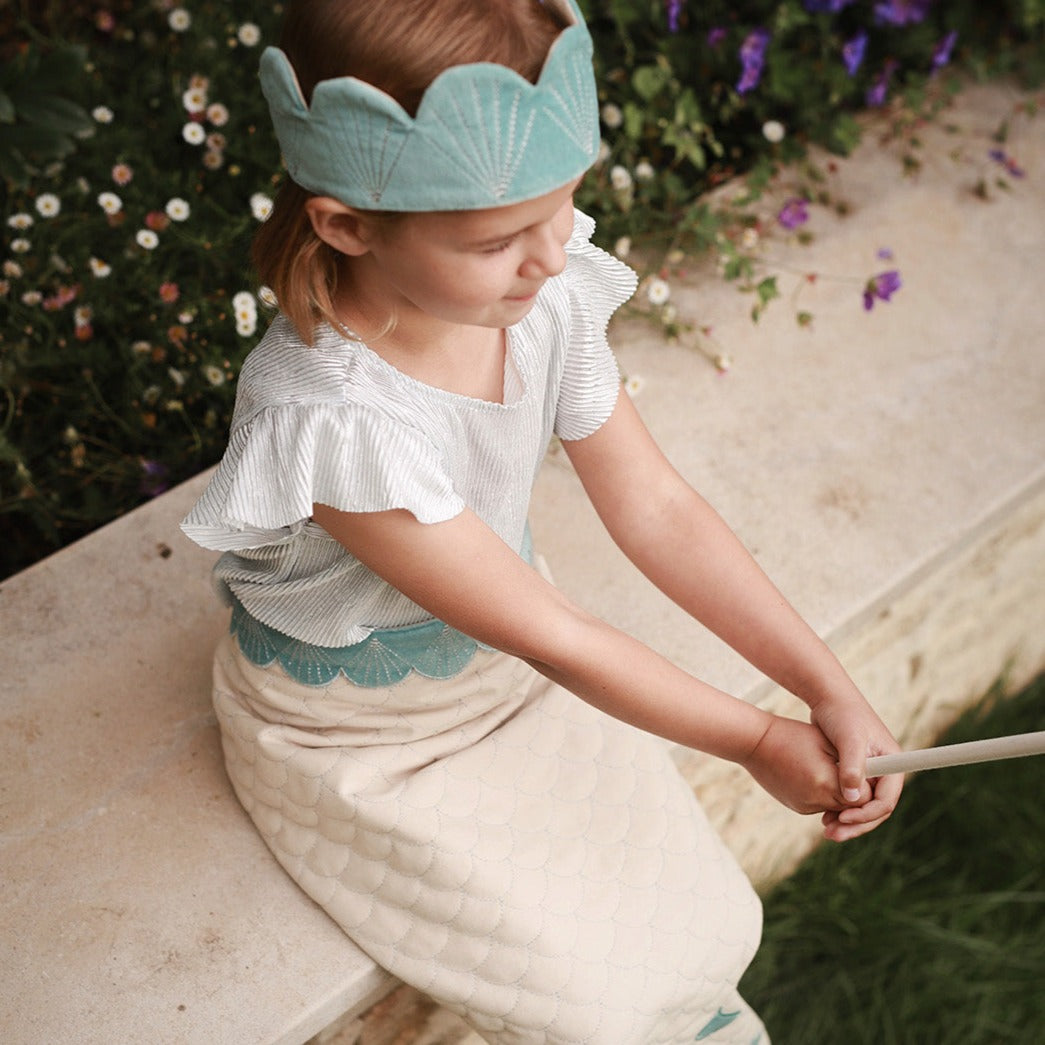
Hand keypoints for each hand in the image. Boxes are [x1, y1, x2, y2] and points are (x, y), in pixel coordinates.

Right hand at [741, 715, 871, 818]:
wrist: (753, 743)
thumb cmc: (791, 735)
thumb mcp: (826, 745)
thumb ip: (852, 767)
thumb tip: (870, 785)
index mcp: (826, 782)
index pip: (863, 798)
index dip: (868, 787)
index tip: (870, 775)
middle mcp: (815, 800)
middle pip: (849, 806)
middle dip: (856, 794)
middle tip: (858, 776)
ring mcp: (804, 806)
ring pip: (835, 806)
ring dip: (840, 793)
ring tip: (836, 771)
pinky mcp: (796, 806)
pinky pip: (819, 804)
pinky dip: (823, 793)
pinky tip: (816, 774)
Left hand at [809, 693, 903, 841]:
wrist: (828, 697)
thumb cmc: (841, 713)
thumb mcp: (848, 739)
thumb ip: (851, 768)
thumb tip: (852, 799)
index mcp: (891, 763)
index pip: (885, 801)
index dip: (867, 815)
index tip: (844, 819)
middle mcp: (883, 770)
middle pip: (875, 809)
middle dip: (856, 824)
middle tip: (832, 834)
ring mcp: (868, 771)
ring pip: (861, 806)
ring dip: (846, 820)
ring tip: (826, 830)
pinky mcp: (851, 771)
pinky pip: (849, 798)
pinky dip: (838, 808)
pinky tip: (822, 815)